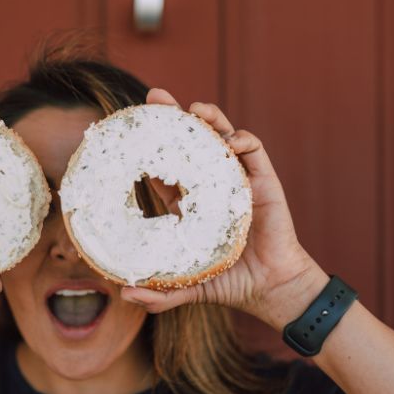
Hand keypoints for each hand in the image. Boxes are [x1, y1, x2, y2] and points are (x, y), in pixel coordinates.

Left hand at [120, 89, 327, 329]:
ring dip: (209, 119)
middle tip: (154, 98)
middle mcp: (212, 186)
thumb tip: (122, 295)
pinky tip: (230, 140)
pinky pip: (254, 151)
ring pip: (221, 138)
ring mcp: (238, 180)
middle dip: (173, 118)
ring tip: (192, 109)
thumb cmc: (230, 284)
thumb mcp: (187, 287)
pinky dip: (242, 139)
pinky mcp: (264, 182)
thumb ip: (159, 293)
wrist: (271, 288)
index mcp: (190, 205)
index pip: (165, 169)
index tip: (131, 130)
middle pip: (190, 143)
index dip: (150, 149)